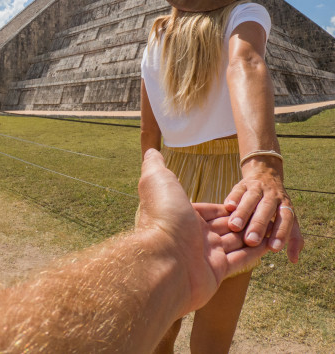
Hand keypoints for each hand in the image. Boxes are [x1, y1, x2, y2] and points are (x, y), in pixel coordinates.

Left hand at [137, 149, 268, 314]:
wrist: (165, 259)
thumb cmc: (163, 216)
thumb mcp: (157, 180)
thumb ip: (155, 165)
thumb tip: (151, 150)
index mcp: (184, 216)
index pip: (210, 209)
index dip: (228, 205)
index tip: (245, 200)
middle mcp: (195, 236)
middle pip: (225, 225)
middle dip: (244, 219)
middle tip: (264, 212)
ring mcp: (206, 255)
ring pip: (235, 242)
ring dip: (253, 233)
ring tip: (272, 226)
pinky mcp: (217, 272)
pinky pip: (241, 259)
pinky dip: (254, 252)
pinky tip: (269, 244)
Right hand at [224, 162, 303, 262]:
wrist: (265, 175)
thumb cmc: (276, 206)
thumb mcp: (287, 218)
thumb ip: (292, 237)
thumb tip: (294, 260)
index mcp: (285, 205)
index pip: (285, 218)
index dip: (281, 233)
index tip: (273, 249)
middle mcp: (272, 195)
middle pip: (266, 209)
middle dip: (259, 225)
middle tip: (251, 241)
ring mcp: (257, 188)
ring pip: (250, 199)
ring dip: (243, 212)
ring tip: (235, 227)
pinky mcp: (242, 184)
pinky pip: (237, 190)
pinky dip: (233, 197)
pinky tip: (228, 207)